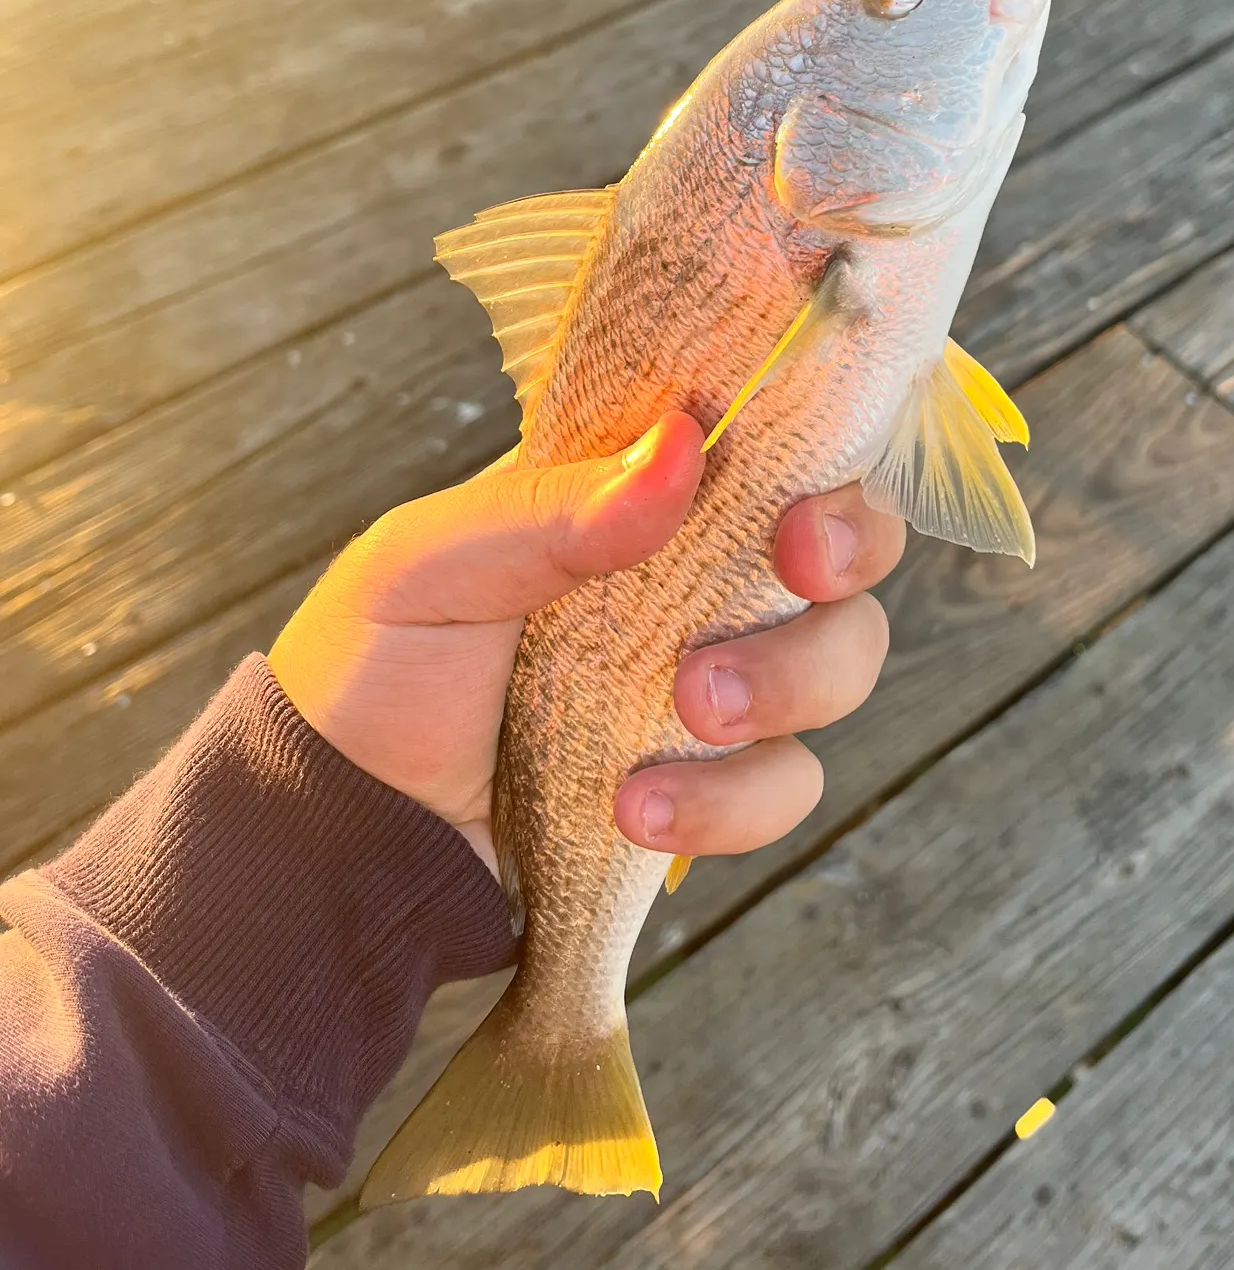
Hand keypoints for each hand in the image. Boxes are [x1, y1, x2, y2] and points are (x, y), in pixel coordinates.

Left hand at [267, 412, 905, 876]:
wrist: (344, 829)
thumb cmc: (373, 668)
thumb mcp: (429, 565)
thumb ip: (551, 508)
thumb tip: (680, 446)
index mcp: (639, 502)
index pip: (772, 449)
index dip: (824, 460)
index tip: (800, 503)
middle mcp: (698, 584)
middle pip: (844, 550)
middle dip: (846, 558)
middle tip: (795, 575)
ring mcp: (712, 685)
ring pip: (841, 664)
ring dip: (788, 685)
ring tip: (685, 712)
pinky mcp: (708, 786)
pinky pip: (783, 786)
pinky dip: (728, 802)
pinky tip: (636, 808)